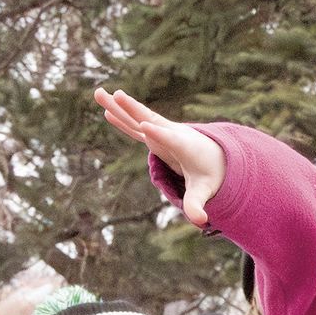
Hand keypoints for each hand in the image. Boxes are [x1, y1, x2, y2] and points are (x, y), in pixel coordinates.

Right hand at [94, 88, 224, 225]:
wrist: (215, 155)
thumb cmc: (209, 173)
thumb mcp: (205, 190)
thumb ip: (198, 204)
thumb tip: (200, 221)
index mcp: (184, 146)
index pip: (170, 139)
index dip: (158, 134)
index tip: (144, 126)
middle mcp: (171, 133)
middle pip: (149, 118)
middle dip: (133, 108)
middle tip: (117, 94)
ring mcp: (161, 132)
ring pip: (137, 116)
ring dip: (119, 105)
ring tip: (100, 93)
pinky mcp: (154, 134)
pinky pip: (134, 124)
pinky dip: (121, 117)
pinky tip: (106, 112)